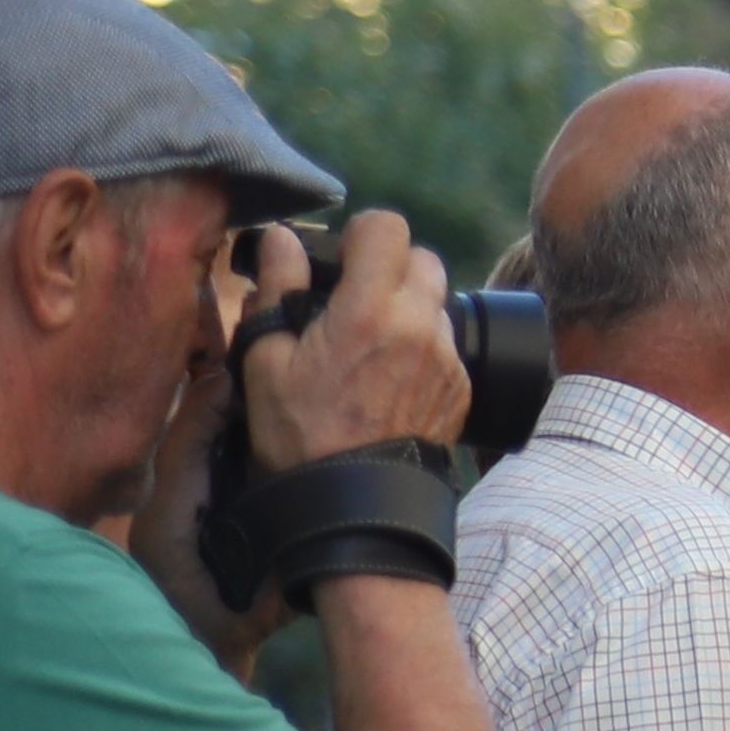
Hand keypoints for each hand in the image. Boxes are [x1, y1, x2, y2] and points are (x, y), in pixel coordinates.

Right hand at [232, 213, 473, 471]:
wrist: (353, 501)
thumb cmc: (300, 432)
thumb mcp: (267, 357)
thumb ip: (278, 288)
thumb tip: (282, 239)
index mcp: (370, 310)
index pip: (389, 229)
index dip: (362, 235)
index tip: (342, 259)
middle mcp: (420, 327)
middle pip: (424, 259)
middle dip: (390, 266)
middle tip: (355, 296)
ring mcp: (448, 359)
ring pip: (438, 303)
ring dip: (409, 306)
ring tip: (370, 340)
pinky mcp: (462, 387)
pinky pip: (447, 344)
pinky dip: (423, 344)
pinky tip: (390, 374)